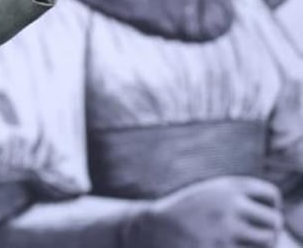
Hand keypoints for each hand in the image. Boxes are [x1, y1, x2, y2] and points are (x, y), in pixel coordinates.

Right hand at [125, 176, 282, 247]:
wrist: (152, 228)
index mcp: (228, 186)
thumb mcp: (210, 194)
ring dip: (259, 244)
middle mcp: (229, 204)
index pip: (271, 195)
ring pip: (265, 242)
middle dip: (270, 230)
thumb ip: (239, 199)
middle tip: (258, 235)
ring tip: (243, 242)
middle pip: (273, 221)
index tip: (259, 214)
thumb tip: (276, 222)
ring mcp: (225, 229)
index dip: (271, 206)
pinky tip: (226, 244)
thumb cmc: (186, 212)